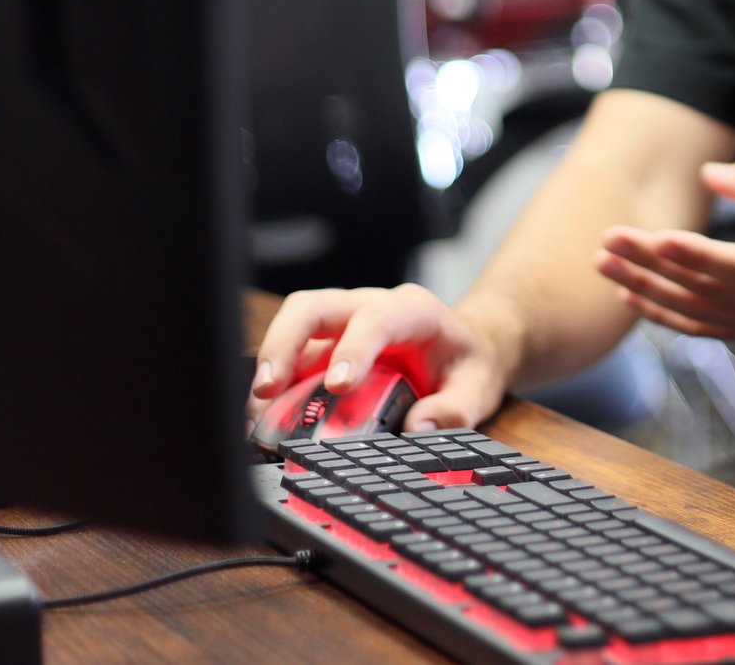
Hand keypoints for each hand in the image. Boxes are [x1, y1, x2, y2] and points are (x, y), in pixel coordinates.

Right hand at [250, 282, 518, 432]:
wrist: (465, 347)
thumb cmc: (468, 362)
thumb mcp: (479, 387)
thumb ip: (456, 408)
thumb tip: (419, 428)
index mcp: (412, 310)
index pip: (376, 319)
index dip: (353, 348)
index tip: (338, 386)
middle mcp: (368, 307)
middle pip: (315, 306)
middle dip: (285, 343)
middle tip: (268, 390)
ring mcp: (342, 324)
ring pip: (294, 324)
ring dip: (271, 363)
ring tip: (256, 410)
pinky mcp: (324, 346)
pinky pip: (291, 355)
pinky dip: (274, 382)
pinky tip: (263, 416)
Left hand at [597, 158, 734, 339]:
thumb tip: (709, 177)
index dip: (695, 254)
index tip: (656, 236)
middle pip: (703, 287)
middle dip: (651, 263)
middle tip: (609, 239)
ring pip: (694, 311)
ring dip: (645, 288)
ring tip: (604, 263)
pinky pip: (700, 328)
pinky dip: (662, 315)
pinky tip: (629, 297)